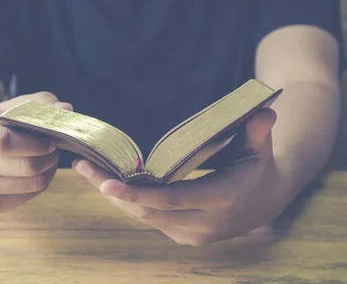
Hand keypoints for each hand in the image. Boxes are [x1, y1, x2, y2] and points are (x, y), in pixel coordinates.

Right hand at [0, 92, 72, 212]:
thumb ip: (41, 103)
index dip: (34, 144)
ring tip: (49, 160)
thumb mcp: (13, 107)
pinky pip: (26, 198)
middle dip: (48, 159)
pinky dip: (40, 186)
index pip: (4, 142)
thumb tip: (67, 109)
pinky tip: (38, 173)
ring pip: (29, 185)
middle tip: (55, 150)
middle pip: (23, 167)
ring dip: (48, 172)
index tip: (51, 141)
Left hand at [74, 108, 291, 245]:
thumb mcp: (259, 147)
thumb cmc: (258, 166)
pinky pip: (148, 218)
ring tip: (84, 170)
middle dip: (111, 191)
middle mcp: (202, 224)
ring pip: (143, 216)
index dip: (137, 195)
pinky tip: (105, 182)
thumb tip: (266, 113)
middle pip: (147, 210)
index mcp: (219, 200)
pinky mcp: (182, 234)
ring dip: (113, 196)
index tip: (106, 185)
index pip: (172, 201)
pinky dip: (126, 202)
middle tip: (81, 166)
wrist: (265, 201)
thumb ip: (258, 132)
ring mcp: (190, 234)